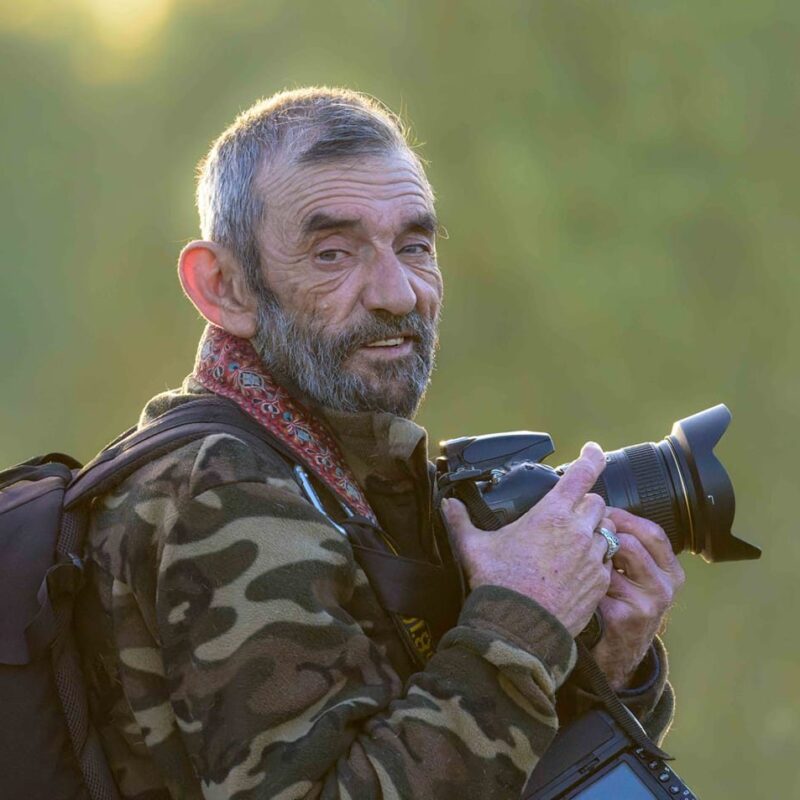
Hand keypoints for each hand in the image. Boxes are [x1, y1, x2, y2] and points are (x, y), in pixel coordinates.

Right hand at [442, 442, 612, 636]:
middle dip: (585, 504)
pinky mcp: (599, 582)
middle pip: (597, 502)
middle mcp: (577, 531)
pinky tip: (575, 571)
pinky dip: (595, 561)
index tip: (593, 450)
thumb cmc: (497, 584)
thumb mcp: (474, 547)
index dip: (591, 457)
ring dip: (592, 532)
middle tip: (567, 515)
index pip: (582, 474)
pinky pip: (605, 562)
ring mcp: (592, 557)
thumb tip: (448, 505)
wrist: (518, 629)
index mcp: (551, 514)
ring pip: (605, 531)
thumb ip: (461, 521)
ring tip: (571, 544)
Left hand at [591, 508, 685, 689]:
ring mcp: (650, 603)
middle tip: (585, 534)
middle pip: (632, 543)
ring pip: (614, 561)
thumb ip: (631, 546)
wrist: (622, 649)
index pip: (652, 531)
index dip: (624, 517)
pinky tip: (579, 585)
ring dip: (594, 558)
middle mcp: (666, 585)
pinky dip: (585, 582)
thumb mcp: (638, 574)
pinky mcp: (627, 617)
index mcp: (671, 569)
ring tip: (582, 562)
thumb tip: (602, 509)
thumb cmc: (624, 601)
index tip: (601, 511)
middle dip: (604, 535)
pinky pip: (599, 585)